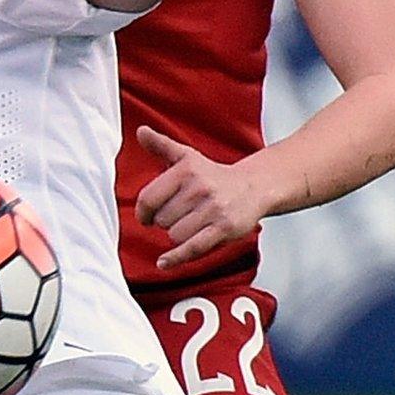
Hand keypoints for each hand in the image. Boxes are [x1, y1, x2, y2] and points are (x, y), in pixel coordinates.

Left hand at [134, 125, 268, 269]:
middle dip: (166, 221)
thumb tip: (140, 131)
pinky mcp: (224, 229)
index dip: (143, 212)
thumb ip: (160, 145)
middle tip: (180, 215)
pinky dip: (176, 258)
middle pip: (162, 220)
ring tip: (191, 224)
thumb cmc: (214, 175)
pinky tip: (163, 263)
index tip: (145, 217)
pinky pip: (193, 248)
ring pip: (175, 234)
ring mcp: (213, 210)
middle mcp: (199, 188)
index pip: (149, 198)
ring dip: (178, 234)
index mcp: (186, 170)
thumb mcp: (187, 156)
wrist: (254, 187)